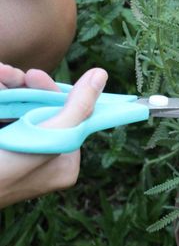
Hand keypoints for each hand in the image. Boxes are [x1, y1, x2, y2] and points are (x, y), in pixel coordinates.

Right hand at [0, 64, 106, 208]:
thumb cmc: (4, 171)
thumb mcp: (46, 137)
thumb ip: (78, 108)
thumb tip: (100, 75)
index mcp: (63, 164)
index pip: (69, 118)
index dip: (52, 93)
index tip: (35, 76)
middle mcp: (43, 161)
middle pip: (41, 111)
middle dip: (23, 88)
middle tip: (10, 74)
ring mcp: (18, 154)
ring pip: (19, 110)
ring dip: (7, 88)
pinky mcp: (2, 147)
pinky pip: (5, 115)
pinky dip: (0, 98)